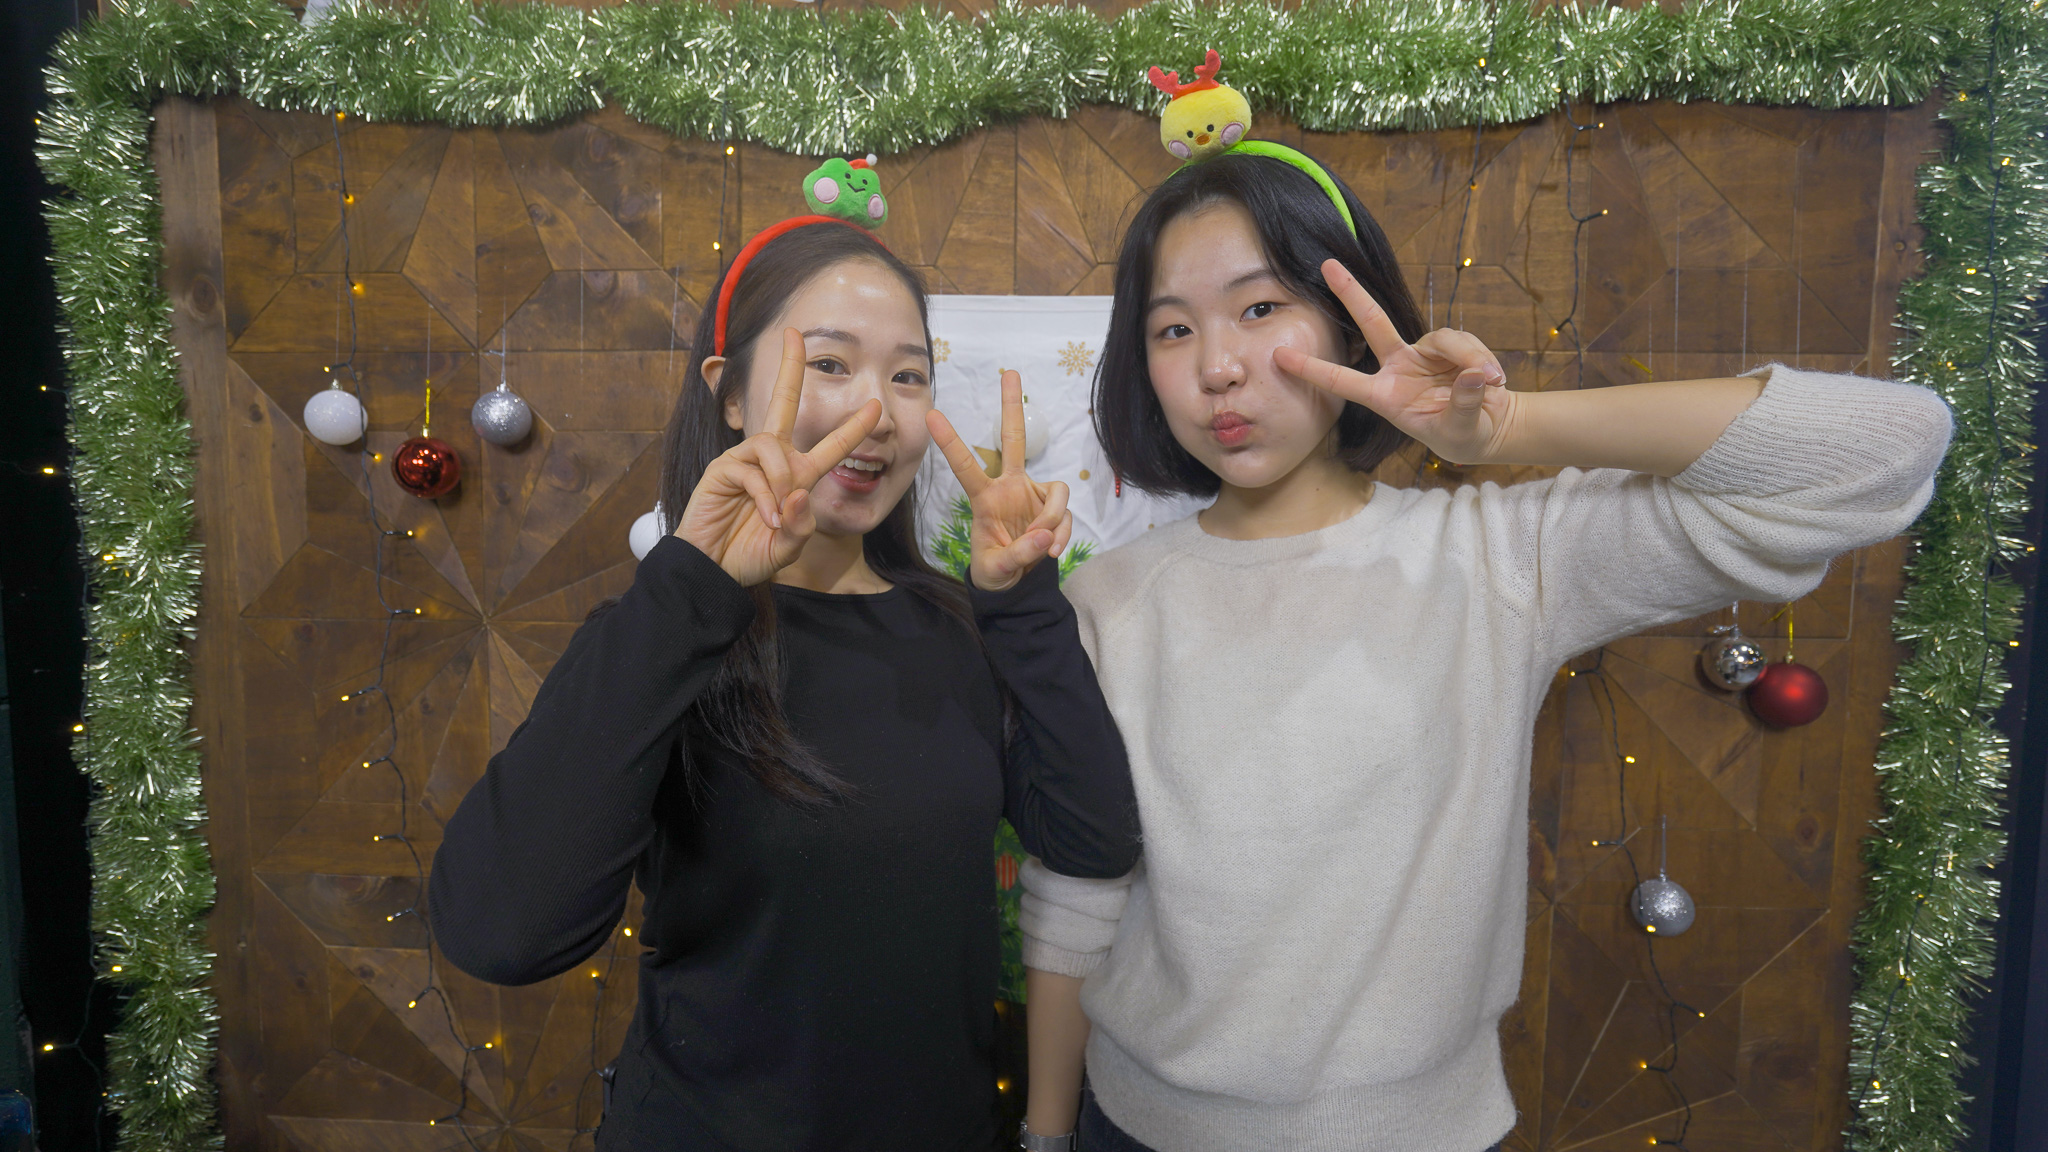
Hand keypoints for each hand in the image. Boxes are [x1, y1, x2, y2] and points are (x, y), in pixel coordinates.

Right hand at [673, 328, 881, 586]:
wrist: (713, 570)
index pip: (830, 445)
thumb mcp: (788, 546)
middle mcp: (773, 461)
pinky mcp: (723, 469)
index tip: (876, 405)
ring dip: (783, 480)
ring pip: (773, 446)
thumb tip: (799, 492)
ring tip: (780, 514)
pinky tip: (767, 517)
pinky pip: (752, 470)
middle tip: (794, 334)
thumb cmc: (749, 556)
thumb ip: (802, 525)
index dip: (854, 427)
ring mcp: (745, 461)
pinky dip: (765, 496)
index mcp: (797, 476)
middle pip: (783, 402)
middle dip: (790, 367)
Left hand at [927, 370, 1073, 591]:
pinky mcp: (1053, 505)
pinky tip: (1051, 550)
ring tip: (1044, 547)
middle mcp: (1009, 487)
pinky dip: (1063, 533)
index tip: (931, 415)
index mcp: (985, 498)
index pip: (966, 466)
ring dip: (1054, 521)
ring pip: (1058, 492)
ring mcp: (1033, 493)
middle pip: (1013, 440)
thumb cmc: (996, 570)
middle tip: (1010, 372)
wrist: (1017, 582)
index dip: (950, 441)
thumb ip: (1018, 555)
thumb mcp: (997, 569)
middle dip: (1011, 407)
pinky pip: (1066, 513)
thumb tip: (1044, 536)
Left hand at [1273, 258, 1515, 465]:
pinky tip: (1494, 379)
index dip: (1312, 369)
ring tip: (1489, 381)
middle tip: (1328, 265)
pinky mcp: (1450, 347)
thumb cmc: (1463, 435)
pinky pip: (1465, 342)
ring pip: (1443, 338)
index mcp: (1386, 397)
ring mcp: (1423, 354)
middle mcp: (1399, 368)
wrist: (1488, 427)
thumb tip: (1474, 375)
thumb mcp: (1461, 430)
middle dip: (1351, 293)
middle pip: (1372, 323)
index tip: (1279, 356)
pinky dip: (1482, 359)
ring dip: (1468, 356)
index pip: (1343, 381)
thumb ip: (1465, 404)